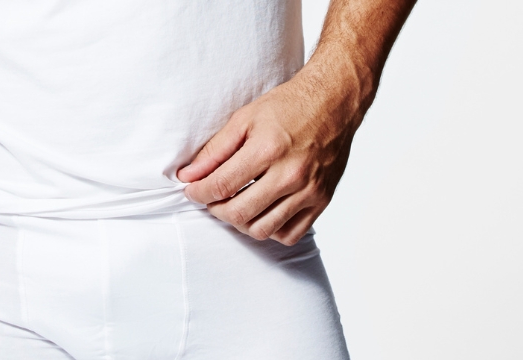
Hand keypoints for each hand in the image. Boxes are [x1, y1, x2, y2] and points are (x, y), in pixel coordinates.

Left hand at [178, 71, 366, 245]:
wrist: (334, 103)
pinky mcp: (322, 201)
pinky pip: (290, 234)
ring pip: (262, 230)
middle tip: (211, 198)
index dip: (198, 192)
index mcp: (268, 150)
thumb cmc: (288, 106)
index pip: (221, 185)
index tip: (192, 190)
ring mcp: (309, 191)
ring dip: (241, 222)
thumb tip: (188, 176)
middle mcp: (291, 174)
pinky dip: (270, 229)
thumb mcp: (244, 119)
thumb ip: (214, 151)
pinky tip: (262, 211)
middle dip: (215, 209)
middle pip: (239, 213)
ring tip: (235, 204)